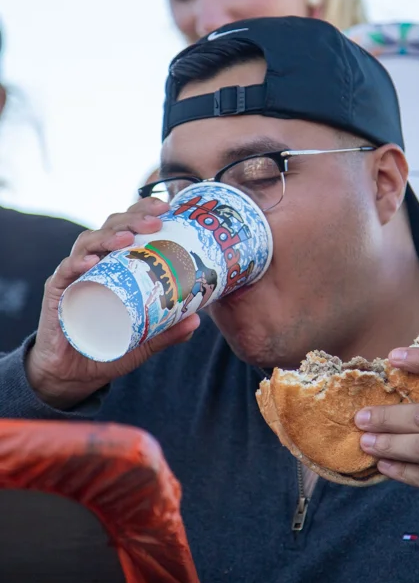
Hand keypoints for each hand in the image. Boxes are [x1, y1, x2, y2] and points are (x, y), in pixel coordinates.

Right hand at [26, 198, 200, 409]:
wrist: (72, 375)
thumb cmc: (106, 348)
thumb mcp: (143, 341)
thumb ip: (167, 332)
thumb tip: (196, 322)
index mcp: (113, 265)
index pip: (126, 228)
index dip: (143, 211)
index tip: (167, 207)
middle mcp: (92, 264)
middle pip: (110, 228)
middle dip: (132, 218)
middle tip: (156, 221)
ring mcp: (73, 277)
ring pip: (87, 243)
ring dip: (108, 236)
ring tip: (128, 238)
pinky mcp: (57, 295)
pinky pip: (65, 273)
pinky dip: (76, 264)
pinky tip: (92, 262)